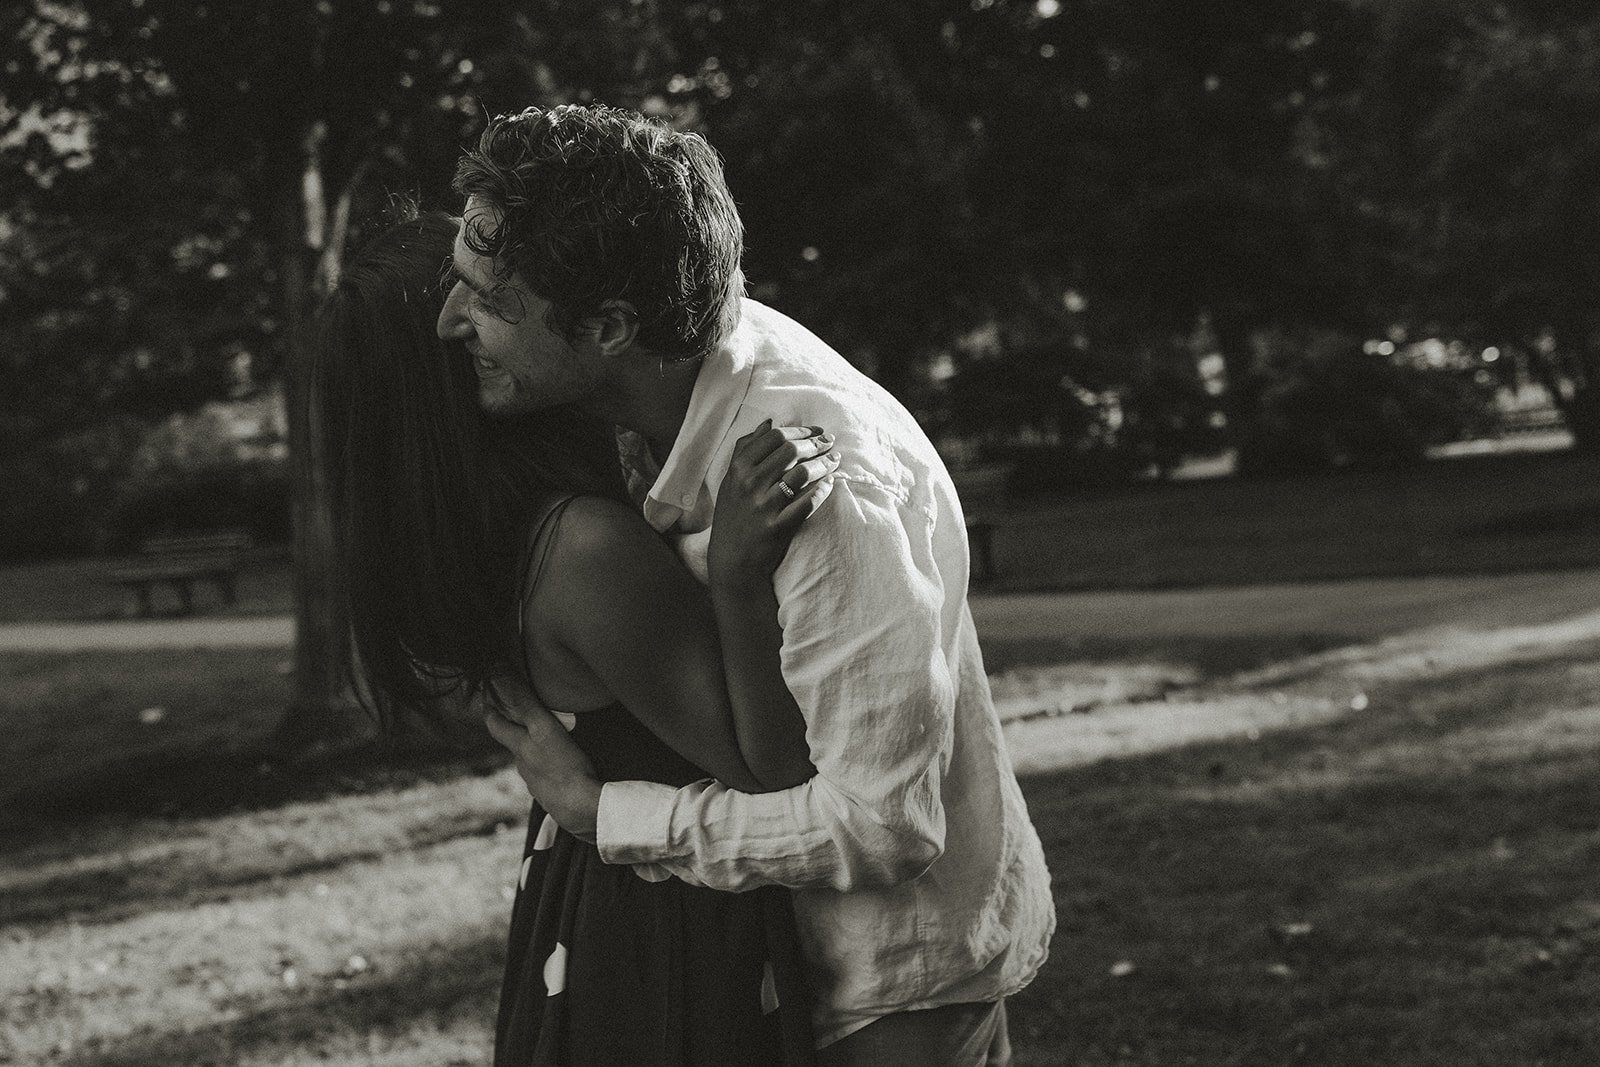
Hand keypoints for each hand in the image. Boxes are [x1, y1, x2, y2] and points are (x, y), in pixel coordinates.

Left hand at [482, 672, 601, 842]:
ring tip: (546, 740)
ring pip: (529, 761)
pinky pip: (545, 777)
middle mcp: (524, 766)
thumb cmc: (566, 766)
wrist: (582, 807)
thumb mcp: (545, 728)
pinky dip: (547, 768)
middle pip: (514, 744)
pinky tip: (560, 767)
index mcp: (521, 748)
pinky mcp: (551, 796)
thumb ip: (525, 706)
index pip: (497, 726)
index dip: (491, 711)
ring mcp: (537, 784)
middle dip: (514, 729)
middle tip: (519, 716)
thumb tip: (504, 682)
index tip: (487, 700)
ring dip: (533, 749)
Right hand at [709, 419, 838, 588]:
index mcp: (738, 469)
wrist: (732, 561)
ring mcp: (763, 506)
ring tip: (836, 459)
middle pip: (791, 451)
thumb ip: (745, 450)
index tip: (816, 431)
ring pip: (803, 473)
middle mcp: (749, 484)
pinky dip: (823, 489)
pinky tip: (832, 483)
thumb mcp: (730, 481)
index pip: (775, 438)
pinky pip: (808, 502)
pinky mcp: (778, 527)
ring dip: (824, 463)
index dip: (801, 431)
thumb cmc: (734, 517)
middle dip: (816, 443)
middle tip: (830, 441)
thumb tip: (767, 423)